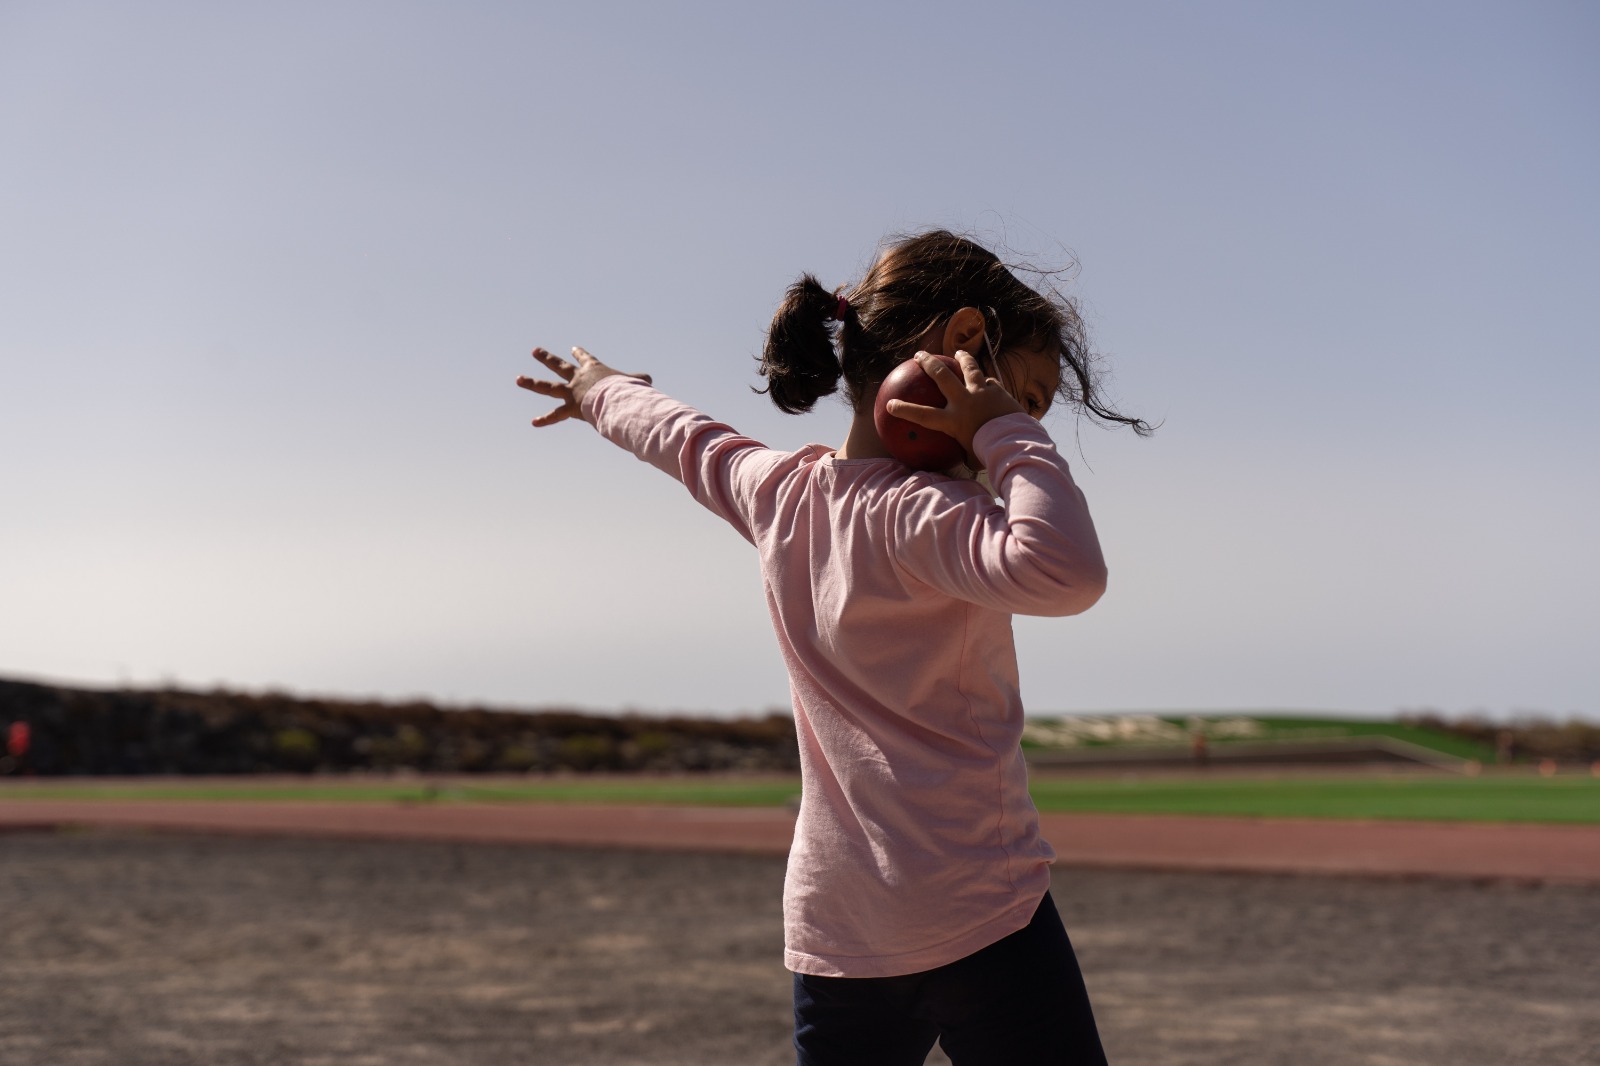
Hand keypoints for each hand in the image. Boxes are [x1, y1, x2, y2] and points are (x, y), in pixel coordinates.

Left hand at [515, 347, 652, 426]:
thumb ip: (639, 380)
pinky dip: (546, 420)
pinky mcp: (570, 407)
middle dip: (546, 358)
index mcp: (594, 369)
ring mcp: (571, 392)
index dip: (580, 354)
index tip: (574, 348)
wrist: (617, 397)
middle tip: (535, 351)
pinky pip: (556, 415)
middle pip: (559, 365)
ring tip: (518, 379)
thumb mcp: (634, 382)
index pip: (585, 359)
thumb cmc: (627, 389)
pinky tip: (534, 423)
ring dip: (532, 383)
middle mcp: (578, 378)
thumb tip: (649, 380)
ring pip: (548, 386)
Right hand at [883, 350, 1024, 466]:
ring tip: (958, 353)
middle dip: (928, 363)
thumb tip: (963, 462)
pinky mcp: (998, 391)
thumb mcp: (972, 458)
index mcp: (952, 421)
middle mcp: (964, 402)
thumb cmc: (991, 455)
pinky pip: (990, 382)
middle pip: (942, 376)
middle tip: (919, 355)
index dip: (904, 409)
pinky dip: (987, 382)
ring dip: (962, 358)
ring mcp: (982, 393)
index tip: (889, 404)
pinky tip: (987, 381)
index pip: (922, 415)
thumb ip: (964, 453)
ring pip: (969, 368)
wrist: (1016, 443)